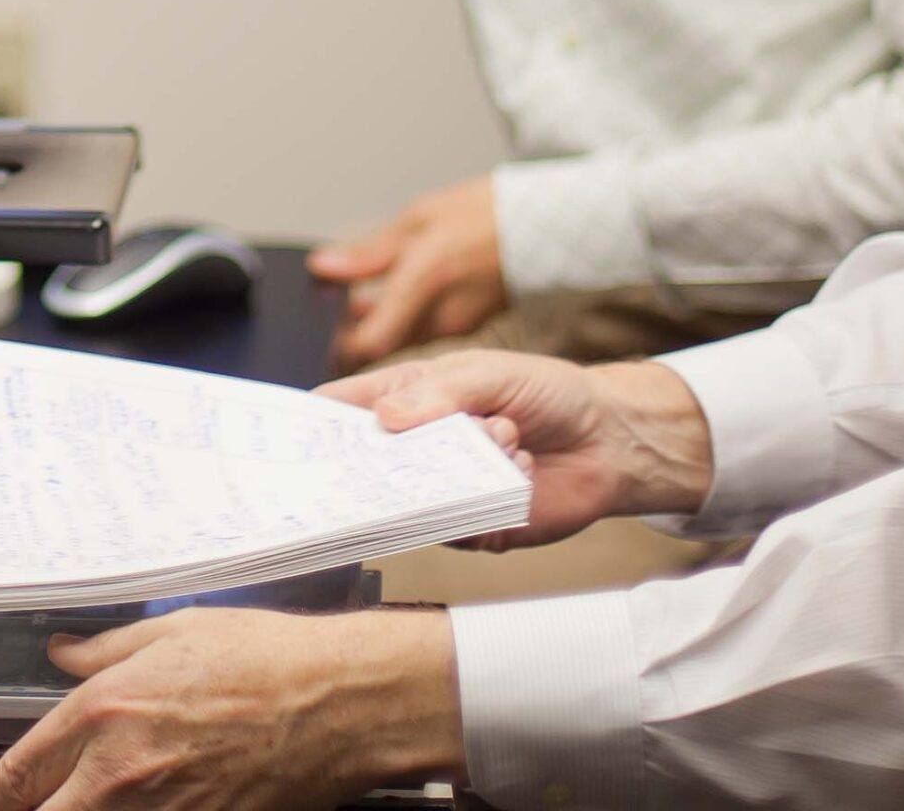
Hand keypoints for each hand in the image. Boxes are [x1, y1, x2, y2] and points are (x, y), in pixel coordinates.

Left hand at [0, 603, 462, 810]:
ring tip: (89, 799)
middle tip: (15, 810)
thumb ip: (108, 647)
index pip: (16, 773)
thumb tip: (62, 651)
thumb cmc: (269, 660)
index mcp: (106, 713)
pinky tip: (139, 806)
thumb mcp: (179, 629)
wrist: (335, 702)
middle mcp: (117, 774)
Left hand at [308, 175, 506, 367]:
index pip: (367, 344)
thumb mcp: (420, 218)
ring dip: (384, 326)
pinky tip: (405, 295)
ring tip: (369, 297)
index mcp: (423, 281)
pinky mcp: (469, 326)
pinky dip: (410, 320)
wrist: (548, 223)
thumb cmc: (485, 212)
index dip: (338, 347)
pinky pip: (426, 333)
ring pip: (404, 341)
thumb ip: (370, 252)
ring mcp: (457, 326)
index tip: (321, 334)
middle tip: (338, 312)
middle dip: (357, 334)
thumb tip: (324, 268)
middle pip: (383, 347)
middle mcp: (440, 316)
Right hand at [324, 349, 714, 544]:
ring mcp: (442, 493)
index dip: (316, 426)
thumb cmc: (550, 393)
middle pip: (369, 470)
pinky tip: (520, 469)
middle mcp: (419, 451)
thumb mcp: (495, 372)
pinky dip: (489, 500)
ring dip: (457, 474)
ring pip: (413, 503)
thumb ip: (443, 392)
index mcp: (413, 399)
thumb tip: (387, 417)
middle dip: (382, 465)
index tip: (293, 440)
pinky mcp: (472, 530)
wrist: (610, 441)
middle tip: (403, 457)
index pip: (348, 411)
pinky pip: (458, 529)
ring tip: (502, 438)